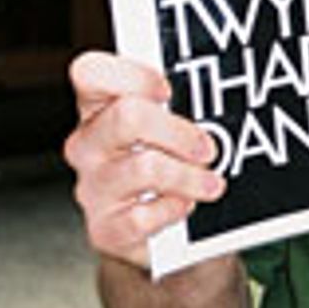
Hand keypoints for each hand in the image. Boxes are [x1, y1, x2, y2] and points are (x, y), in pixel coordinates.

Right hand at [64, 50, 225, 268]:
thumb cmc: (168, 166)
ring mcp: (92, 187)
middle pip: (126, 116)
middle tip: (207, 148)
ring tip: (210, 184)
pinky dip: (174, 210)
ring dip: (189, 176)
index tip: (167, 90)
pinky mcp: (105, 228)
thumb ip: (180, 106)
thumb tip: (220, 98)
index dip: (131, 75)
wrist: (162, 235)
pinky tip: (183, 206)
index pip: (89, 72)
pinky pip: (144, 216)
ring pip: (144, 168)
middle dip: (178, 131)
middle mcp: (89, 144)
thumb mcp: (169, 129)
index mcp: (98, 108)